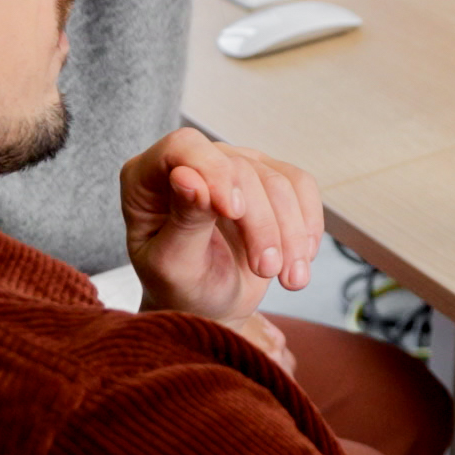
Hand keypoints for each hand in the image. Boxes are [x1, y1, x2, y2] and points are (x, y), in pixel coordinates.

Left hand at [120, 127, 324, 327]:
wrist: (210, 307)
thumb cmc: (181, 289)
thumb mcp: (173, 266)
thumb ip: (182, 221)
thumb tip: (188, 177)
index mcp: (146, 179)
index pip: (183, 147)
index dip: (212, 171)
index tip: (233, 212)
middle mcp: (190, 163)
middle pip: (240, 170)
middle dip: (261, 225)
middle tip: (267, 270)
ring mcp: (231, 168)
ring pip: (277, 181)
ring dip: (290, 234)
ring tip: (290, 279)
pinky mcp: (266, 180)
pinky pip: (300, 186)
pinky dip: (307, 224)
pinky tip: (301, 258)